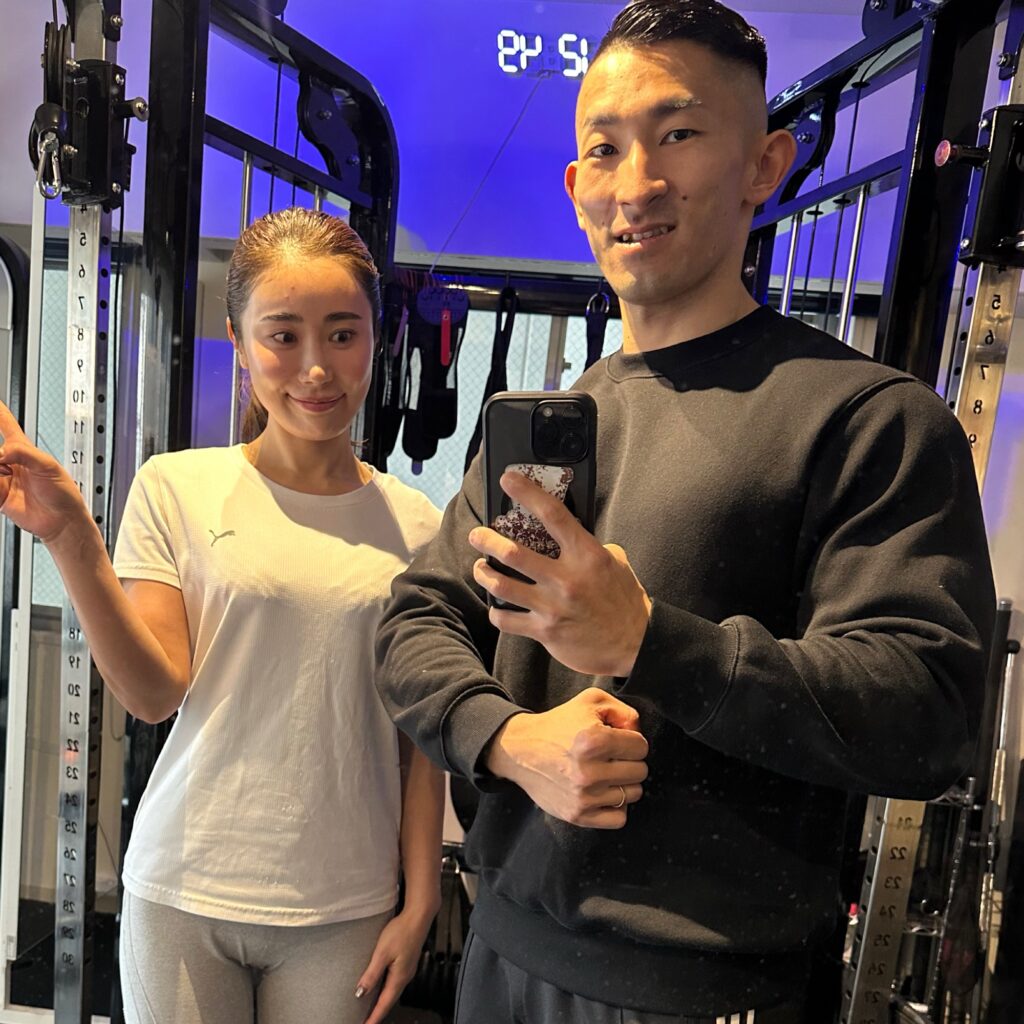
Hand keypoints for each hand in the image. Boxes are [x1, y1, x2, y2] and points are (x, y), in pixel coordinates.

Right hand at [0, 401, 89, 543]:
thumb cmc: (64, 494)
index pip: (7, 426)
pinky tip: (3, 489)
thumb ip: (24, 454)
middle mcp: (11, 463)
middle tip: (6, 464)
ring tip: (7, 474)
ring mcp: (3, 479)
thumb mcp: (49, 467)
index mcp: (26, 451)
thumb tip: (1, 452)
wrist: (63, 522)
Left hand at [356, 908, 434, 1023]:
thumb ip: (371, 974)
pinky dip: (387, 990)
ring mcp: (407, 969)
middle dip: (378, 1013)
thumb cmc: (402, 931)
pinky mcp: (407, 961)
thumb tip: (360, 993)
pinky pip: (395, 982)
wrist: (419, 916)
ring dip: (382, 1002)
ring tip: (372, 1010)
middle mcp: (405, 976)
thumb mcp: (382, 953)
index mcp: (399, 977)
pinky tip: (381, 987)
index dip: (374, 1018)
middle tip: (367, 1022)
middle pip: (390, 1001)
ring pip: (393, 991)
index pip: (384, 1004)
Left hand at [470, 471, 652, 677]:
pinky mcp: (545, 631)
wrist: (636, 645)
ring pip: (501, 585)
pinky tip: (497, 606)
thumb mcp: (616, 563)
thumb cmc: (625, 601)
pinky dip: (497, 611)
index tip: (508, 479)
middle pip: (513, 553)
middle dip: (487, 540)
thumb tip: (570, 532)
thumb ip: (591, 547)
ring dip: (483, 573)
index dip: (527, 493)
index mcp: (587, 555)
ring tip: (480, 568)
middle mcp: (566, 578)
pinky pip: (506, 619)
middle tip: (476, 535)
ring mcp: (552, 606)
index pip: (553, 515)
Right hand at [487, 687, 648, 828]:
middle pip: (640, 771)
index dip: (632, 740)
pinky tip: (603, 792)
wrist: (521, 750)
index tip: (617, 739)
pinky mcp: (578, 815)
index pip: (641, 747)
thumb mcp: (590, 701)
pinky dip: (615, 806)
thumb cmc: (559, 725)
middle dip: (629, 760)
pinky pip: (619, 819)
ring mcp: (584, 797)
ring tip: (605, 772)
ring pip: (633, 794)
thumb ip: (623, 711)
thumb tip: (639, 732)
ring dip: (623, 783)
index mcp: (594, 740)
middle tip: (612, 756)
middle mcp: (589, 771)